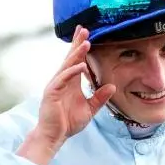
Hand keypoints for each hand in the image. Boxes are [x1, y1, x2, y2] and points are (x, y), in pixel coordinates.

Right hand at [19, 26, 115, 164]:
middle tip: (84, 29)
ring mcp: (56, 85)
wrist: (55, 135)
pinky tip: (80, 66)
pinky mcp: (52, 92)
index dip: (81, 48)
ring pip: (67, 65)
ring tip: (86, 43)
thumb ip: (99, 98)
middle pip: (70, 58)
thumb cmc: (68, 122)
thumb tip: (112, 87)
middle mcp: (63, 80)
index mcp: (71, 82)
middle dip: (77, 43)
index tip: (87, 35)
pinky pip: (63, 79)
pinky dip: (72, 72)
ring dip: (76, 54)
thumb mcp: (89, 109)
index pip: (77, 61)